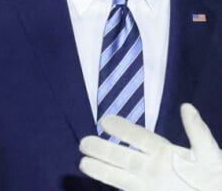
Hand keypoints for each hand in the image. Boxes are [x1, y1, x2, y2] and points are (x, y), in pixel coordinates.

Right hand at [79, 105, 221, 190]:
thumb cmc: (217, 179)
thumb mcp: (210, 155)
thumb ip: (198, 133)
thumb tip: (186, 106)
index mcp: (166, 152)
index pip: (139, 137)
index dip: (122, 129)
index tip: (104, 121)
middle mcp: (152, 167)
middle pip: (123, 156)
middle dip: (103, 149)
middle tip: (83, 142)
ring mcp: (149, 184)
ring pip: (120, 174)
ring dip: (101, 168)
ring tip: (82, 162)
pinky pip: (126, 189)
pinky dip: (110, 183)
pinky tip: (96, 177)